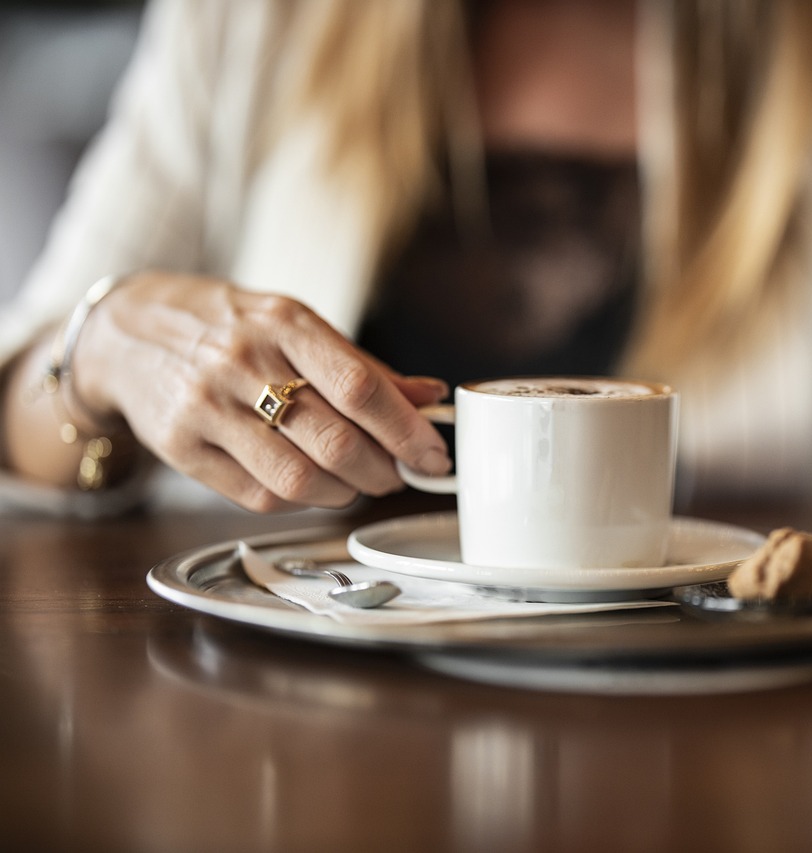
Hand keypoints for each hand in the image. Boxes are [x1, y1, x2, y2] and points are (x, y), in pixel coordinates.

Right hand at [73, 271, 450, 510]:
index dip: (407, 431)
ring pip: (299, 479)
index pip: (361, 388)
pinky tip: (313, 485)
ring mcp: (207, 409)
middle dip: (384, 471)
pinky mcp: (181, 448)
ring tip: (359, 482)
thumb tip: (430, 397)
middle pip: (335, 442)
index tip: (434, 455)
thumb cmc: (229, 328)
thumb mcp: (295, 325)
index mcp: (284, 325)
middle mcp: (243, 363)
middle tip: (400, 474)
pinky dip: (301, 500)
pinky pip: (259, 497)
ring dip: (346, 492)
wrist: (129, 332)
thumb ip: (363, 366)